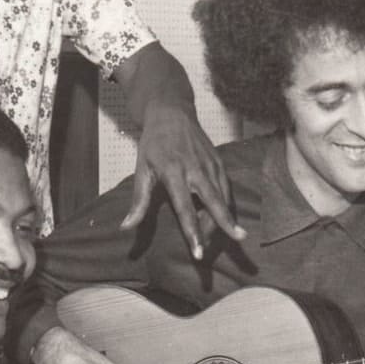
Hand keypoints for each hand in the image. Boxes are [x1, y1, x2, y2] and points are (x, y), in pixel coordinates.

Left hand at [121, 101, 244, 259]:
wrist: (171, 112)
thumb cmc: (153, 143)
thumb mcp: (141, 170)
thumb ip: (138, 201)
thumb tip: (126, 227)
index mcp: (174, 172)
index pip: (185, 208)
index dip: (193, 232)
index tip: (199, 251)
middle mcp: (196, 168)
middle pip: (215, 201)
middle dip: (226, 223)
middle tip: (238, 239)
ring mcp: (210, 164)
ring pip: (223, 196)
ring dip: (224, 217)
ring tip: (228, 236)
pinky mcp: (219, 161)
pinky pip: (225, 188)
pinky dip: (225, 204)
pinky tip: (223, 217)